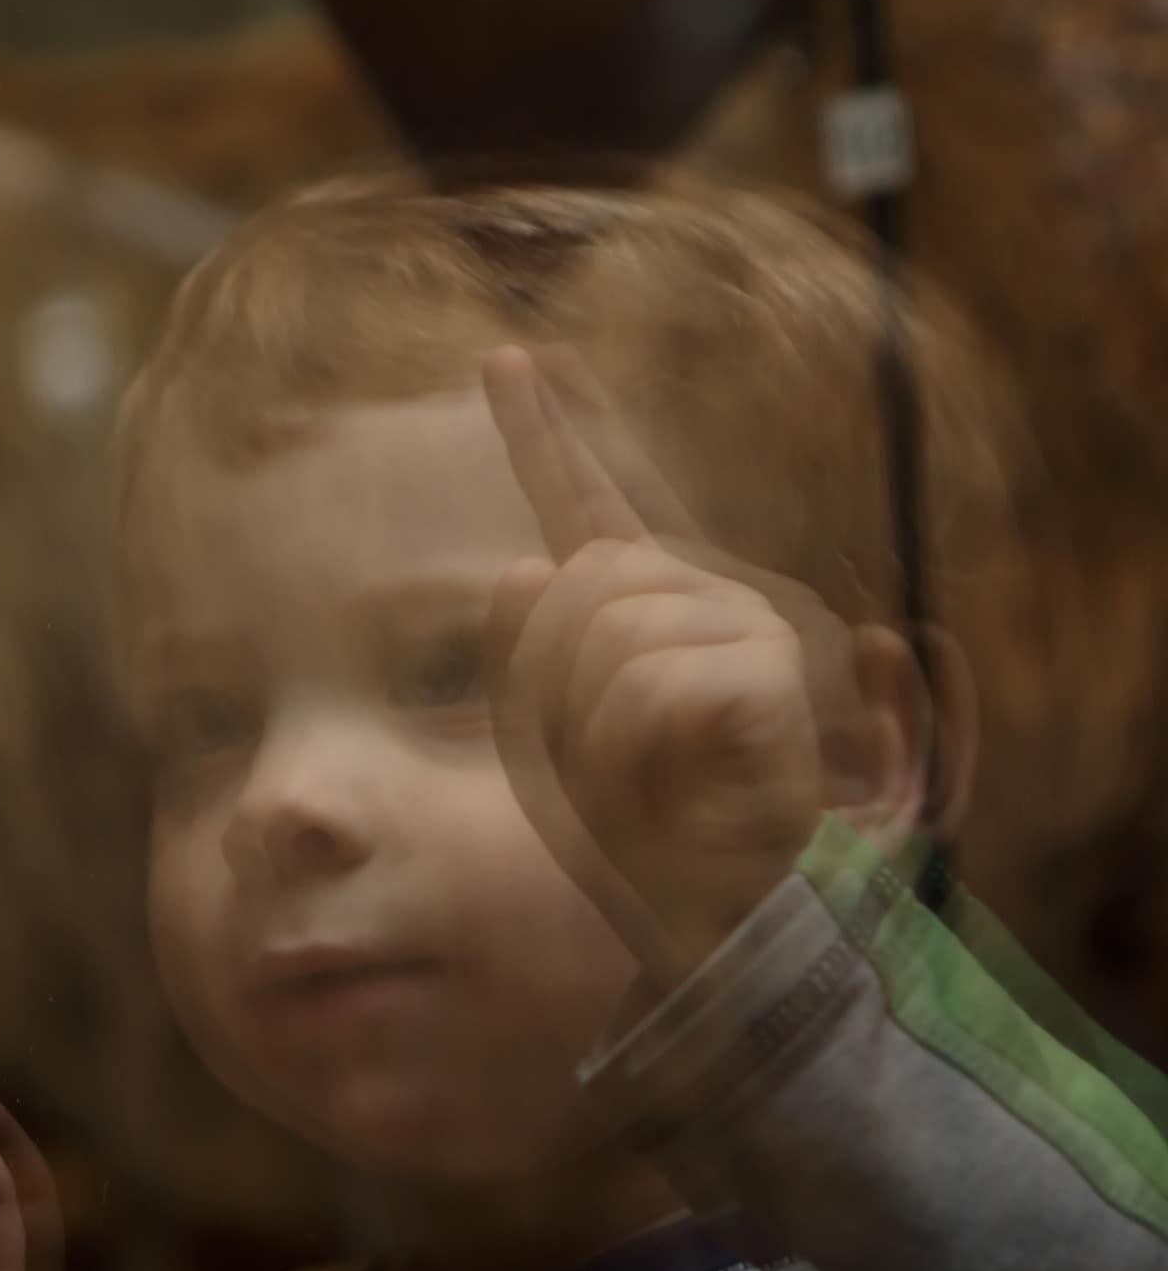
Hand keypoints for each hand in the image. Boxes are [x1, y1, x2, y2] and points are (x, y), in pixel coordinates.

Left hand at [481, 346, 850, 983]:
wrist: (702, 914)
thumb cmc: (635, 837)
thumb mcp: (547, 747)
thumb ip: (524, 659)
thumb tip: (523, 568)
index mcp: (640, 610)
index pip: (586, 502)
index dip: (545, 430)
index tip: (503, 357)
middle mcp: (699, 597)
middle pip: (570, 587)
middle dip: (553, 691)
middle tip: (607, 766)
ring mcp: (746, 626)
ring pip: (604, 634)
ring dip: (593, 732)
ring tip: (646, 780)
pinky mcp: (768, 672)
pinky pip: (647, 687)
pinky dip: (634, 753)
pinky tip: (681, 782)